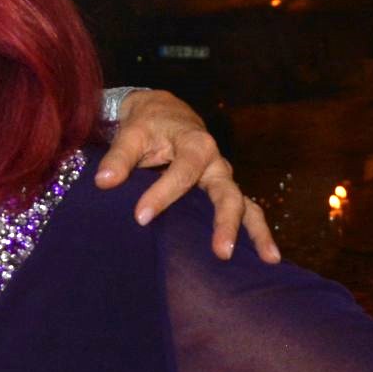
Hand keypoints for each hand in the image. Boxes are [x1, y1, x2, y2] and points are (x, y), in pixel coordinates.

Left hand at [95, 91, 279, 263]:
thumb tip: (104, 182)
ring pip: (245, 204)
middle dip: (225, 222)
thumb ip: (118, 157)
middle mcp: (216, 162)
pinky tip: (267, 258)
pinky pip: (245, 210)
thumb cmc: (148, 124)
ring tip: (269, 260)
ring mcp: (222, 178)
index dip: (162, 194)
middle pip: (227, 193)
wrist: (164, 112)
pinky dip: (257, 232)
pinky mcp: (222, 190)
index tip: (141, 217)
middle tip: (221, 252)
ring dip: (255, 232)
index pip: (183, 172)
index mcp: (196, 143)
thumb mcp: (132, 133)